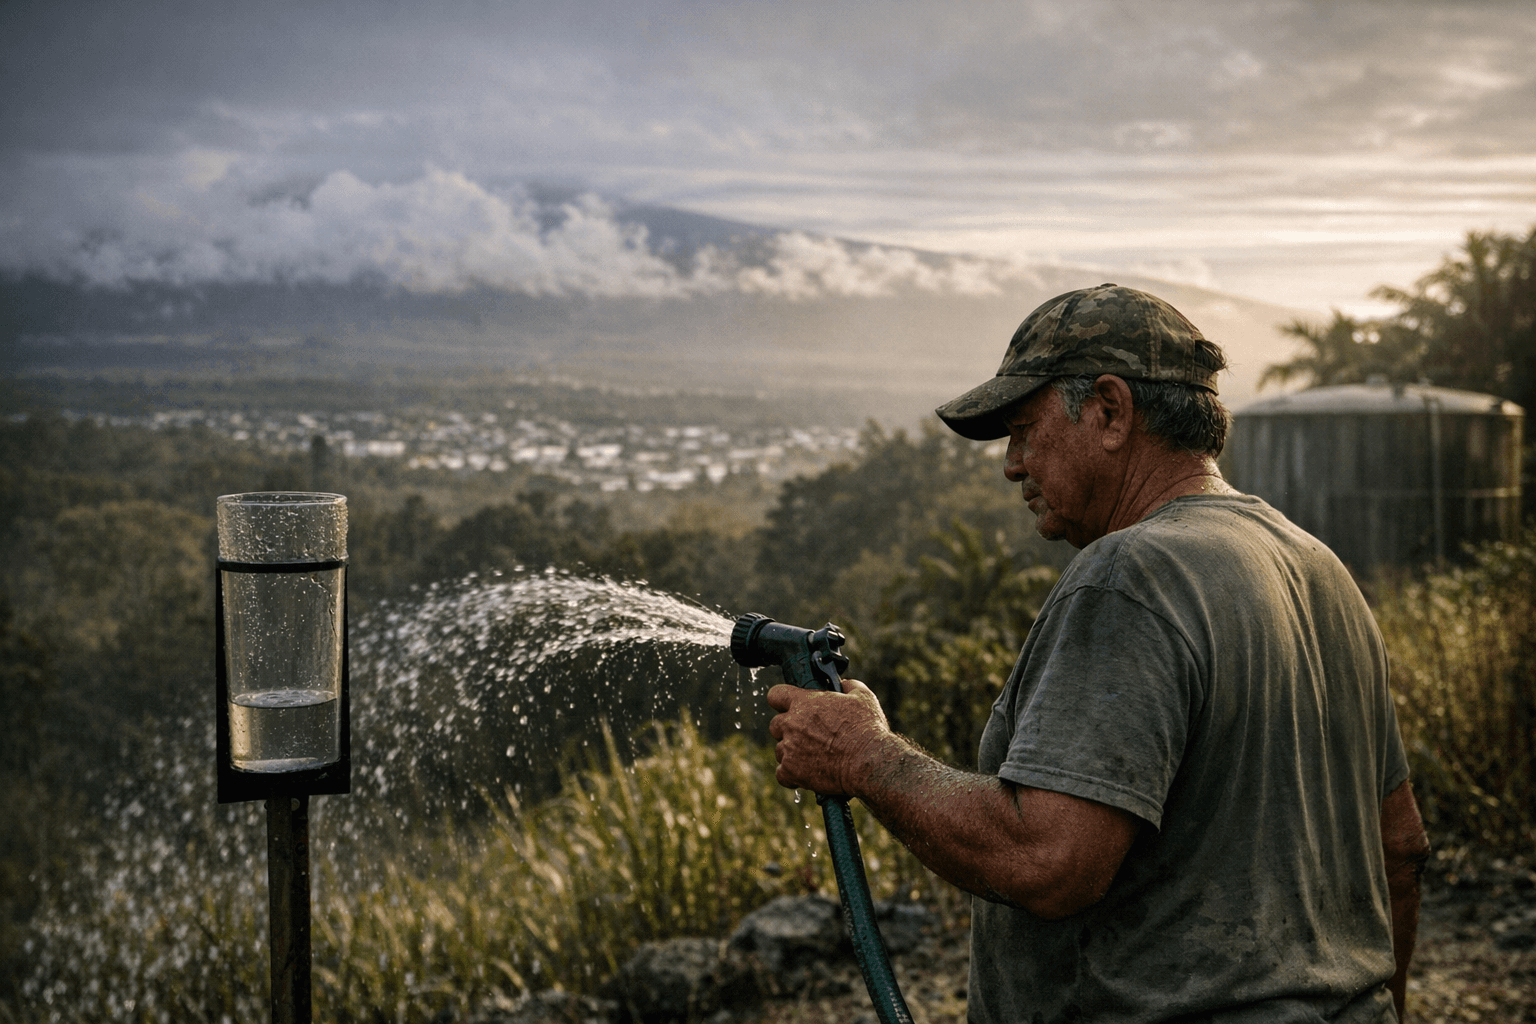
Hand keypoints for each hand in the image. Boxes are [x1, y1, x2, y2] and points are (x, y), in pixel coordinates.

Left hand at [766, 678, 891, 796]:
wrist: (869, 762)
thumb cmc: (867, 728)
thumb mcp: (863, 697)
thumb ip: (848, 686)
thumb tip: (843, 685)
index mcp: (804, 703)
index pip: (776, 695)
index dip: (782, 700)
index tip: (790, 706)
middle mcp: (791, 724)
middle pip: (775, 725)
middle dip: (788, 729)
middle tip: (807, 735)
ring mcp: (789, 749)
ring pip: (779, 750)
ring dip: (791, 752)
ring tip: (813, 757)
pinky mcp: (792, 771)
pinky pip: (781, 774)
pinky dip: (791, 775)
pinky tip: (806, 774)